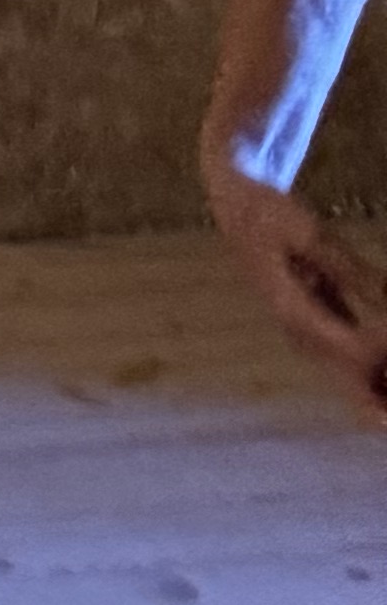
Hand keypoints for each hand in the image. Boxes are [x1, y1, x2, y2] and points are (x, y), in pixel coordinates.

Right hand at [207, 154, 386, 407]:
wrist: (233, 203)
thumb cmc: (269, 213)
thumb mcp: (310, 235)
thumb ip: (354, 272)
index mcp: (295, 315)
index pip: (356, 353)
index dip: (385, 348)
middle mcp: (302, 334)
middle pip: (352, 386)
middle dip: (382, 402)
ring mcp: (307, 331)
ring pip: (353, 377)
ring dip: (382, 386)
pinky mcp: (315, 320)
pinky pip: (351, 356)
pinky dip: (377, 365)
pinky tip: (386, 363)